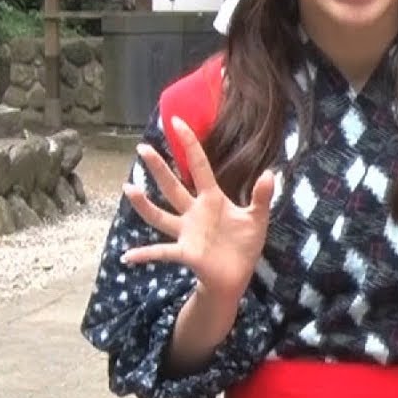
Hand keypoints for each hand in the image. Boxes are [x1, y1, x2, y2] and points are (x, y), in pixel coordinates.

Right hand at [120, 116, 274, 302]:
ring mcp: (186, 232)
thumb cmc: (244, 244)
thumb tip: (270, 173)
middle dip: (158, 167)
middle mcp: (194, 213)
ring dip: (144, 204)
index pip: (199, 166)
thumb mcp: (257, 218)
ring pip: (160, 215)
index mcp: (212, 199)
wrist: (236, 276)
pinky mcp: (185, 252)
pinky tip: (127, 256)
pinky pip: (161, 252)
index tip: (177, 122)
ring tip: (128, 188)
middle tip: (142, 147)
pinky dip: (145, 254)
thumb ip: (261, 196)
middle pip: (172, 186)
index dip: (189, 144)